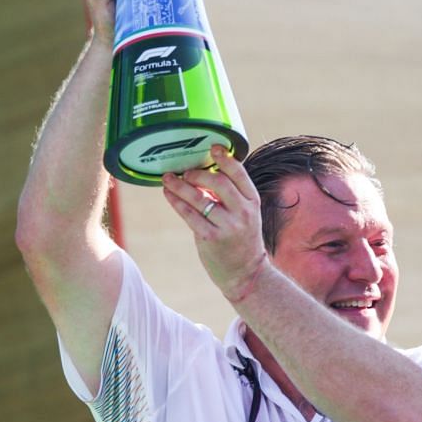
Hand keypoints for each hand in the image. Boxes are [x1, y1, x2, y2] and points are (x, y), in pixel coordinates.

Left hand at [163, 147, 266, 300]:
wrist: (245, 273)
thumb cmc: (241, 239)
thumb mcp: (245, 214)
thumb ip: (230, 196)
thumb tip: (203, 174)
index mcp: (253, 202)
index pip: (239, 174)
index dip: (225, 159)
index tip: (212, 147)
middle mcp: (243, 213)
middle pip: (219, 183)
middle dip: (198, 174)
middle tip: (185, 172)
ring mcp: (228, 226)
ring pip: (200, 199)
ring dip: (180, 186)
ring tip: (168, 179)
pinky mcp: (212, 239)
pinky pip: (190, 215)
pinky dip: (177, 202)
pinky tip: (169, 195)